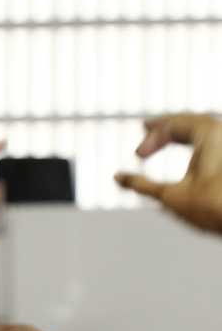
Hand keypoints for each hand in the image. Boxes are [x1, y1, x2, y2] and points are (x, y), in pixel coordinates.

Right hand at [115, 113, 221, 234]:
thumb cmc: (217, 207)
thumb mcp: (170, 197)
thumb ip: (141, 185)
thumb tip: (119, 178)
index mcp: (209, 134)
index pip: (173, 125)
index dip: (150, 138)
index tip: (138, 156)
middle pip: (190, 122)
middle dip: (166, 128)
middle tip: (147, 130)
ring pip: (203, 131)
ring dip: (181, 135)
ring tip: (166, 139)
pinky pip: (213, 143)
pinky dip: (196, 144)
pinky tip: (191, 156)